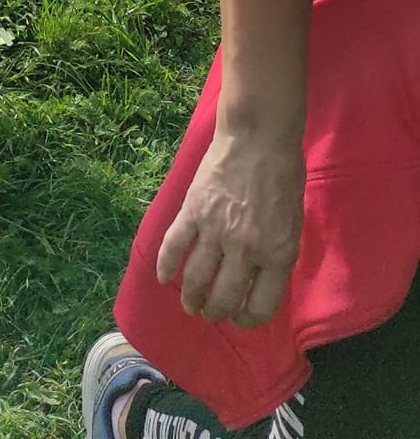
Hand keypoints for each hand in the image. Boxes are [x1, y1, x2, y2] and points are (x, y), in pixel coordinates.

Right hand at [156, 126, 304, 327]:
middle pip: (224, 299)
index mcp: (277, 255)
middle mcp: (246, 250)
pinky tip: (163, 277)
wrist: (259, 136)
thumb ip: (275, 255)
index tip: (240, 317)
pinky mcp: (193, 211)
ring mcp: (217, 231)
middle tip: (210, 312)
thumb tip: (257, 282)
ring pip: (196, 280)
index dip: (248, 319)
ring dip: (191, 298)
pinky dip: (165, 265)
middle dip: (216, 312)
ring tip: (189, 304)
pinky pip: (174, 246)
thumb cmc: (283, 176)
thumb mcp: (293, 224)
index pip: (261, 307)